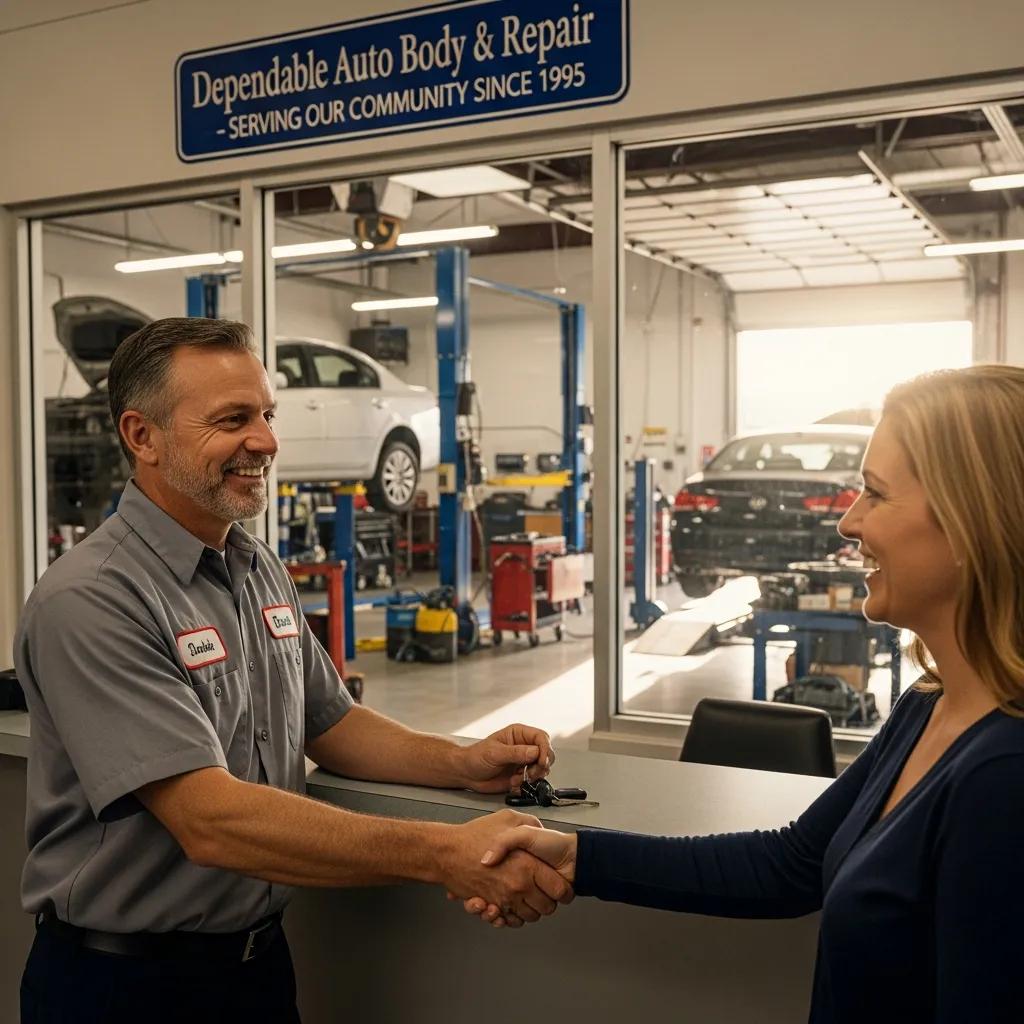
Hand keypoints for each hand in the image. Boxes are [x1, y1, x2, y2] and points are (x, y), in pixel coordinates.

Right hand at [439, 811, 572, 927]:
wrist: (446, 852)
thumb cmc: (474, 835)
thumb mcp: (508, 819)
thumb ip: (529, 824)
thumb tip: (542, 831)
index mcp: (528, 866)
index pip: (559, 890)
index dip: (563, 890)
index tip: (561, 885)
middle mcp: (518, 886)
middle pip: (547, 908)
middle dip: (548, 901)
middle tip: (543, 890)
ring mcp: (504, 899)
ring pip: (529, 917)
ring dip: (529, 910)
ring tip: (525, 895)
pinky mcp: (491, 906)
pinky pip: (509, 921)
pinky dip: (511, 918)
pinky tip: (508, 904)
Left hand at [458, 723, 554, 793]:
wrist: (467, 774)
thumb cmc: (476, 757)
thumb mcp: (494, 753)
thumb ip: (515, 752)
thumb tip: (534, 752)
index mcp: (519, 734)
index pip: (541, 737)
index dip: (545, 749)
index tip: (541, 761)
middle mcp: (524, 746)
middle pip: (546, 753)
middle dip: (541, 765)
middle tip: (531, 773)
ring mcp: (524, 761)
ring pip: (542, 768)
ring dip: (534, 776)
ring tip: (518, 778)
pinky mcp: (521, 774)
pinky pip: (533, 780)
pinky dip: (526, 784)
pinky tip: (513, 782)